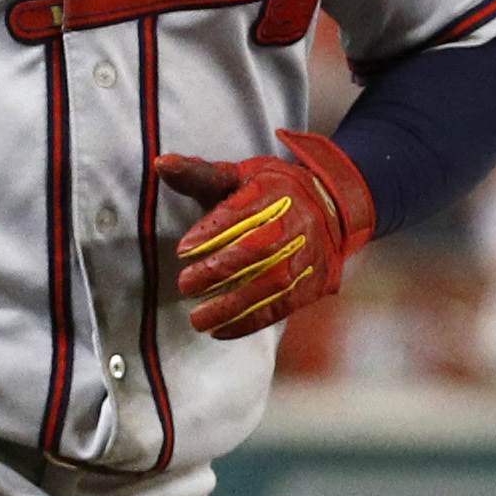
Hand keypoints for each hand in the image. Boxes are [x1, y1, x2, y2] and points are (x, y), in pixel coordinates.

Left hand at [157, 131, 375, 338]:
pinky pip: (282, 305)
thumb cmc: (273, 192)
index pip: (242, 213)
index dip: (212, 233)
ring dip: (232, 306)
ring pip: (270, 283)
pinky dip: (250, 321)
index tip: (183, 250)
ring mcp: (307, 254)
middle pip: (257, 250)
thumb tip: (162, 165)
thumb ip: (199, 174)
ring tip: (198, 319)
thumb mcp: (239, 176)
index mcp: (274, 191)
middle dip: (218, 270)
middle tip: (185, 286)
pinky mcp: (313, 282)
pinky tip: (223, 330)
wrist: (333, 207)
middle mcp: (295, 222)